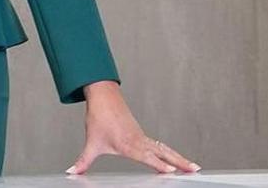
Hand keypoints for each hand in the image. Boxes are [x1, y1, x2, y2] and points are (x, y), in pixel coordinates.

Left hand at [64, 80, 199, 174]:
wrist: (104, 97)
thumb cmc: (99, 117)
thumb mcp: (91, 143)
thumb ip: (83, 161)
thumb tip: (72, 171)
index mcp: (128, 143)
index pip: (147, 156)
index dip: (159, 164)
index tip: (172, 171)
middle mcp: (139, 140)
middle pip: (163, 152)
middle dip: (179, 162)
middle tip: (194, 169)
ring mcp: (143, 137)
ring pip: (165, 148)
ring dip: (179, 157)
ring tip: (193, 166)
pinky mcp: (143, 134)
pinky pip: (160, 145)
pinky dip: (171, 152)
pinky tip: (178, 159)